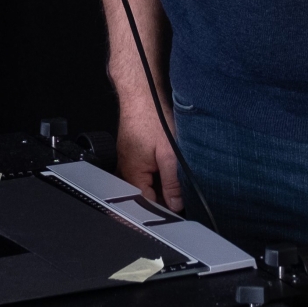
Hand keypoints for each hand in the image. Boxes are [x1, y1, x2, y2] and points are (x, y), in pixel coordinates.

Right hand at [113, 95, 183, 211]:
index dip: (164, 210)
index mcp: (133, 174)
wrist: (142, 95)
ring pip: (146, 182)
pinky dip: (157, 171)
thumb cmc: (152, 117)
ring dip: (161, 183)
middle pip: (145, 194)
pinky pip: (144, 170)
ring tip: (175, 176)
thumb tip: (175, 204)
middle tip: (181, 194)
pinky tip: (167, 164)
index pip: (146, 204)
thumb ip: (172, 182)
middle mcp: (126, 170)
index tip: (179, 211)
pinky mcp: (133, 153)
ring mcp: (128, 161)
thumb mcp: (169, 153)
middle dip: (163, 197)